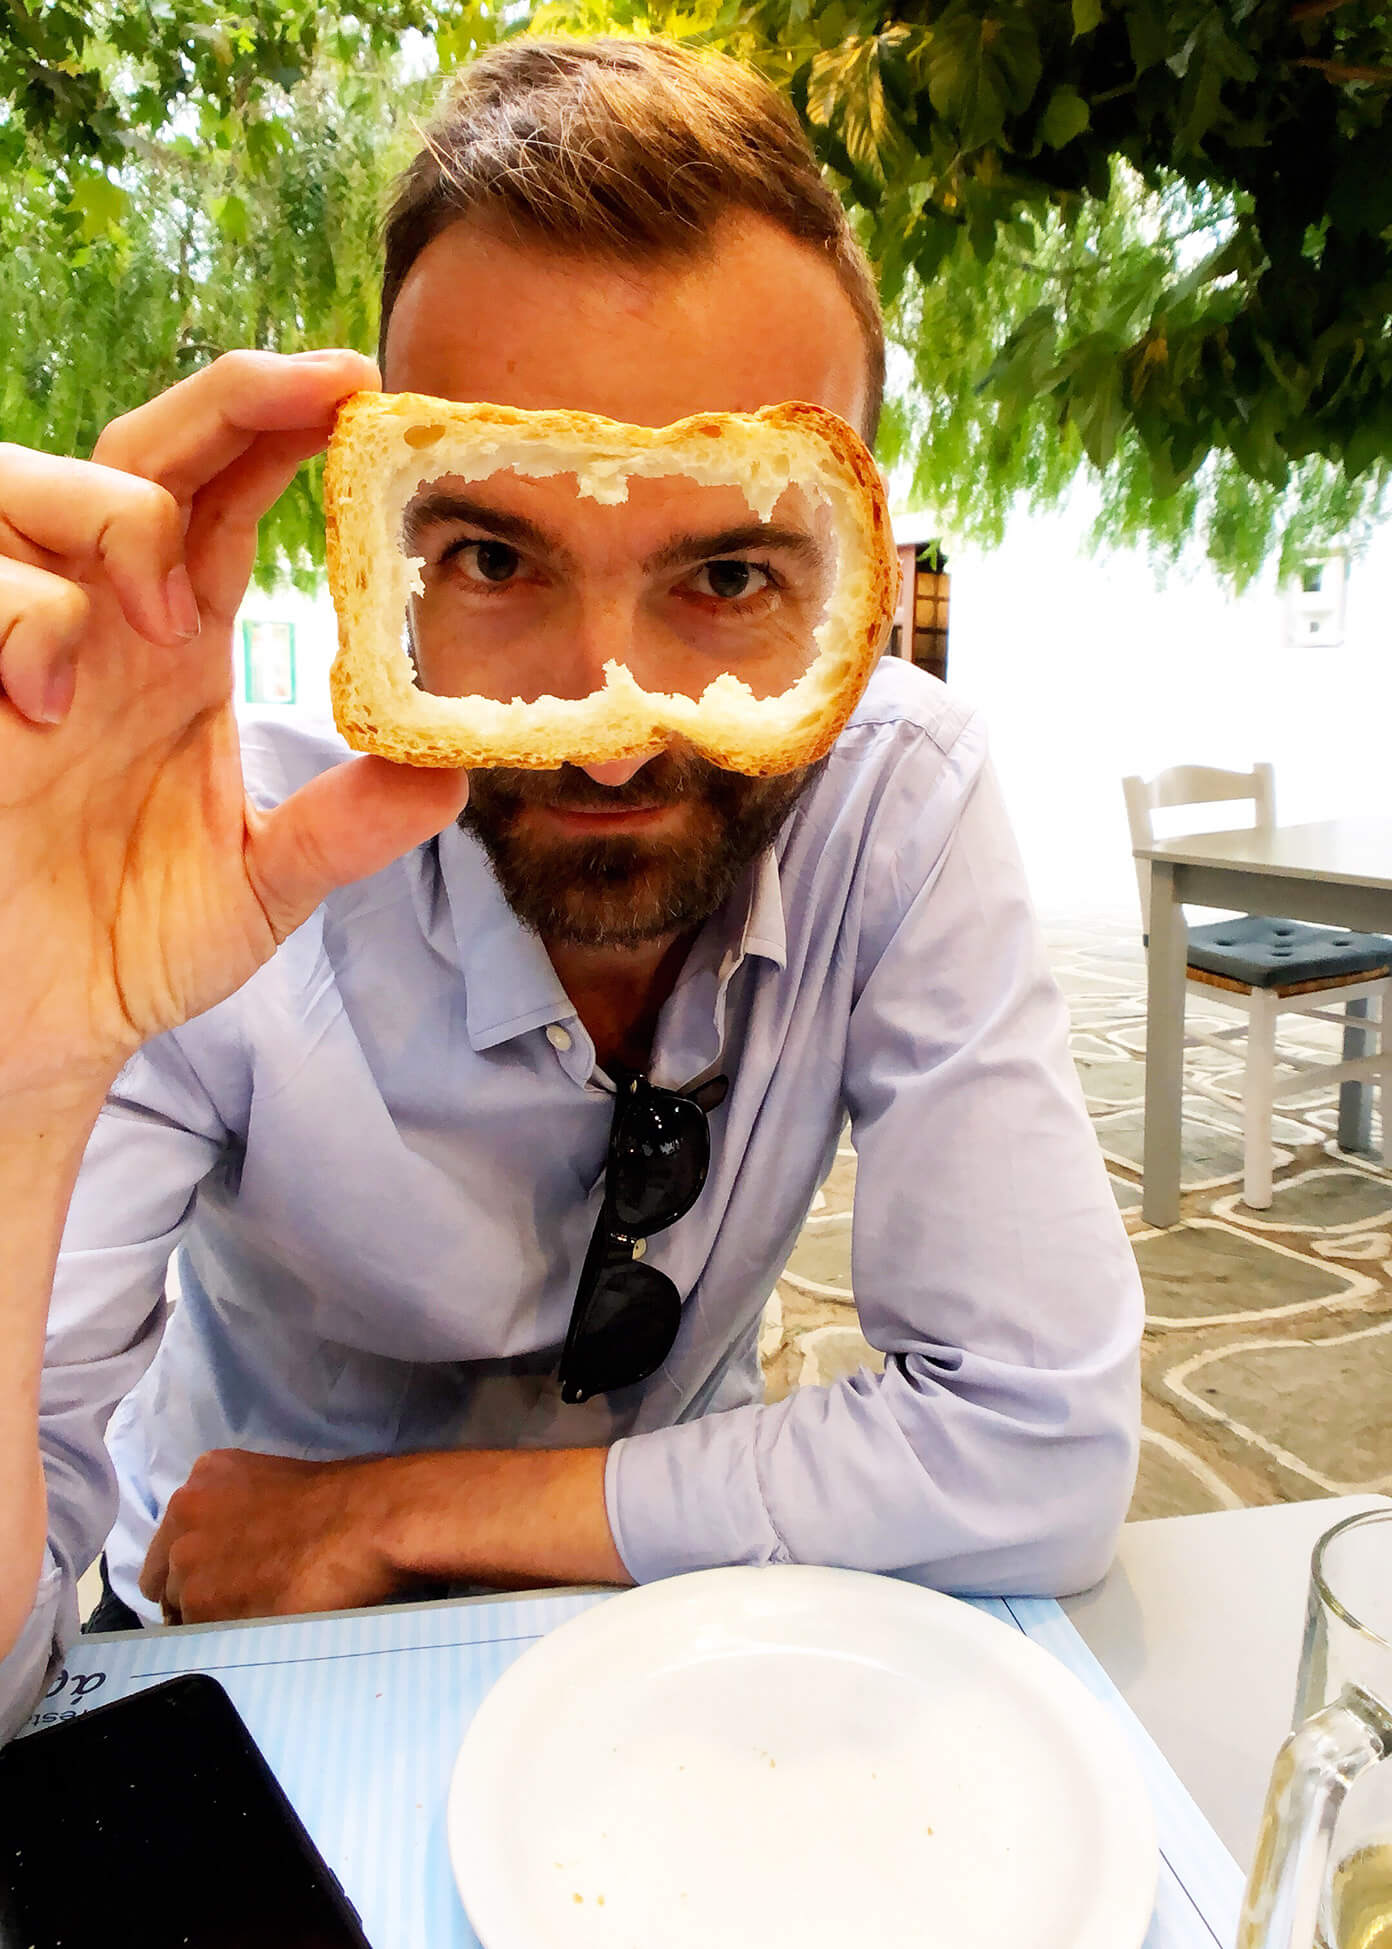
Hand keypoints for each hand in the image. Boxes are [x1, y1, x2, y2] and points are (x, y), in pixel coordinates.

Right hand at [0, 351, 469, 1105]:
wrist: (37, 1023)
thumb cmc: (128, 942)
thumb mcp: (263, 883)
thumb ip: (348, 825)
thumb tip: (452, 775)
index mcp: (176, 641)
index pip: (228, 497)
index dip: (286, 428)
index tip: (366, 387)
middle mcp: (98, 618)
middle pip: (141, 449)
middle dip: (227, 400)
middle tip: (319, 390)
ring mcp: (16, 646)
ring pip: (29, 482)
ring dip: (112, 516)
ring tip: (170, 619)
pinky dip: (22, 615)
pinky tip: (53, 701)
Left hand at [140, 1443, 631, 1624]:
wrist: (375, 1521)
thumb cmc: (351, 1501)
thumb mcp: (284, 1485)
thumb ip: (247, 1512)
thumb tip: (245, 1549)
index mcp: (205, 1475)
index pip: (176, 1539)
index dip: (203, 1567)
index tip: (234, 1578)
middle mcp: (183, 1512)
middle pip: (167, 1577)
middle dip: (198, 1594)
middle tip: (249, 1604)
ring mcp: (189, 1559)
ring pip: (182, 1612)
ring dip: (215, 1619)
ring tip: (266, 1619)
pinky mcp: (204, 1605)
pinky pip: (204, 1639)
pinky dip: (230, 1640)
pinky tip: (268, 1631)